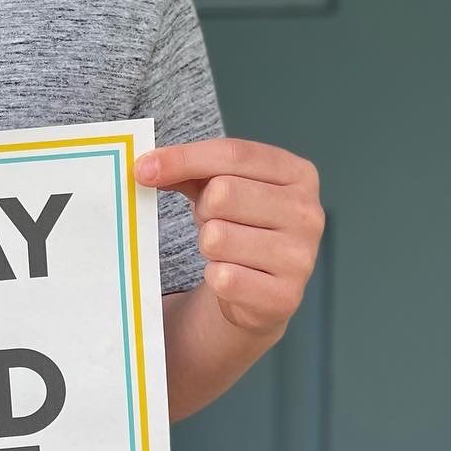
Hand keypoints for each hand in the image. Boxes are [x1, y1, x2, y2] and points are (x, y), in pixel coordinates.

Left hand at [136, 138, 322, 336]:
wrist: (260, 289)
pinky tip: (231, 276)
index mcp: (297, 174)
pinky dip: (214, 276)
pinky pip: (222, 277)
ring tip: (224, 249)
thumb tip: (146, 168)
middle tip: (212, 220)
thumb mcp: (219, 185)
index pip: (233, 154)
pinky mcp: (284, 296)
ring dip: (207, 244)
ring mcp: (301, 256)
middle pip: (223, 192)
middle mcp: (308, 212)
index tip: (142, 169)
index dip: (183, 158)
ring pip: (217, 237)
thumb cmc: (239, 223)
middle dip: (203, 208)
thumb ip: (187, 168)